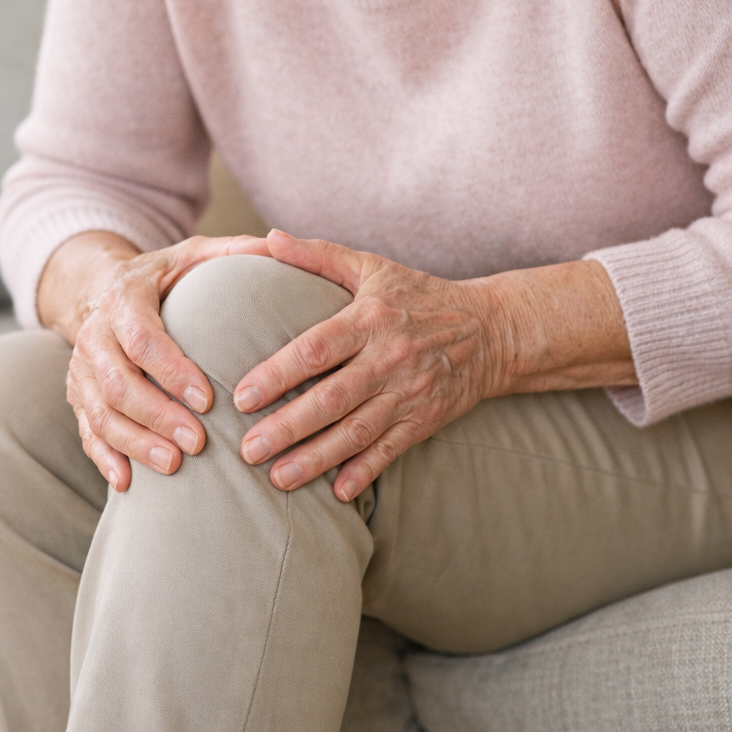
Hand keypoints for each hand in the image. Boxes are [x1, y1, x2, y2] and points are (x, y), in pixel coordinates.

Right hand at [52, 232, 269, 491]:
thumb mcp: (193, 254)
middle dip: (157, 416)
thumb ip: (233, 252)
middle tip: (197, 443)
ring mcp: (81, 368)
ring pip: (100, 413)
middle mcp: (94, 333)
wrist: (102, 288)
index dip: (171, 370)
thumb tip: (278, 246)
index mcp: (123, 297)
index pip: (142, 338)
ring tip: (174, 466)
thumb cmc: (164, 277)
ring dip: (135, 443)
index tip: (208, 398)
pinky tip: (129, 482)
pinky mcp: (77, 395)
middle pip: (117, 383)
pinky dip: (104, 458)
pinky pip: (86, 431)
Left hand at [232, 232, 498, 503]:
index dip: (277, 374)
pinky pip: (390, 450)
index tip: (241, 396)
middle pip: (330, 399)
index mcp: (369, 318)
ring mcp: (408, 393)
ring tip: (276, 478)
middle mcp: (388, 358)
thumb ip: (317, 256)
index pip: (316, 349)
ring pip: (355, 432)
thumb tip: (268, 238)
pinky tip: (337, 493)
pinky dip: (364, 472)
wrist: (490, 330)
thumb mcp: (371, 267)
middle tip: (247, 450)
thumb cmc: (418, 295)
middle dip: (286, 427)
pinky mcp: (425, 420)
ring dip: (315, 459)